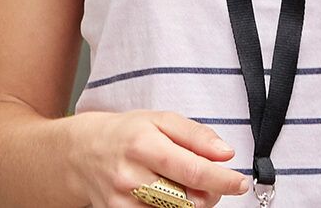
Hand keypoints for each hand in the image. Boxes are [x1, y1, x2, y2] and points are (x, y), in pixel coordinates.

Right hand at [67, 110, 249, 207]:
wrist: (80, 153)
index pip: (193, 169)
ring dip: (192, 204)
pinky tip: (167, 196)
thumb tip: (226, 153)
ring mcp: (124, 201)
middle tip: (210, 180)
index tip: (240, 181)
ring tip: (184, 186)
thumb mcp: (157, 120)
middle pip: (188, 199)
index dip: (222, 179)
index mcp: (142, 143)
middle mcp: (131, 175)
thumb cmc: (124, 133)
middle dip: (209, 193)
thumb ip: (195, 134)